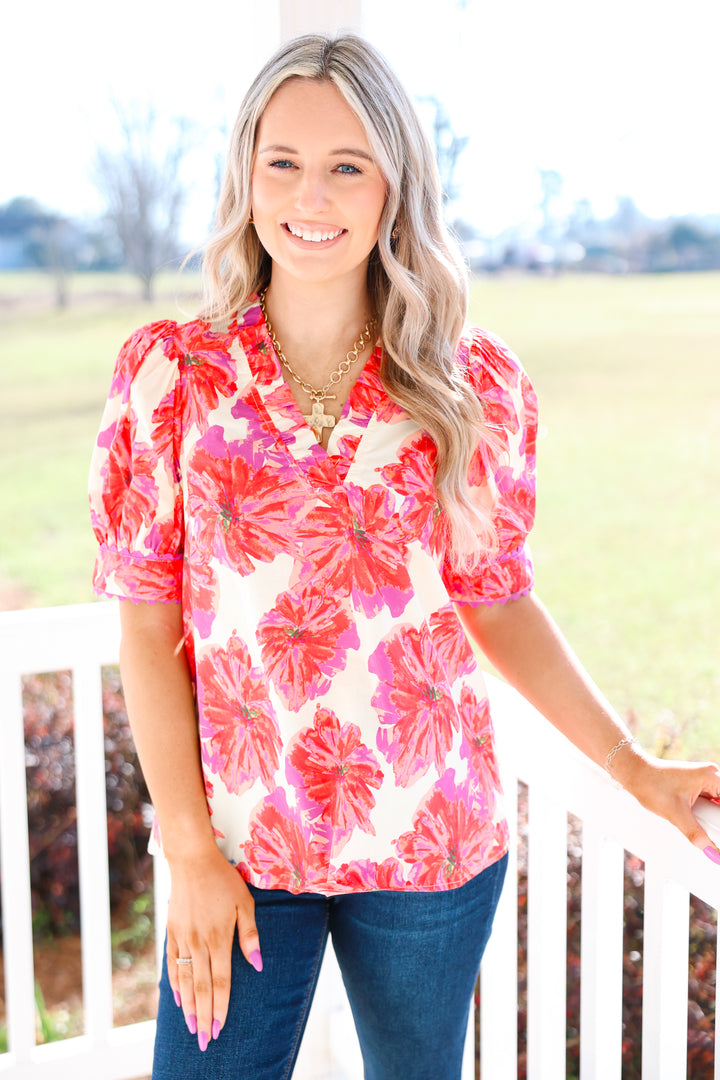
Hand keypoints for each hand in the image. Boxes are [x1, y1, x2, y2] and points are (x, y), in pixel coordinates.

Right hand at [166, 847, 261, 1051]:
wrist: (192, 861)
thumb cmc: (223, 880)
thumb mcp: (245, 903)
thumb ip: (250, 935)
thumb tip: (257, 965)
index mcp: (219, 938)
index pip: (221, 981)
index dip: (221, 1007)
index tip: (220, 1028)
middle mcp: (199, 943)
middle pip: (202, 987)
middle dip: (204, 1016)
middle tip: (205, 1040)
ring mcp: (183, 938)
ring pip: (186, 980)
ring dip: (189, 1006)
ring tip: (191, 1027)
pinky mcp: (172, 932)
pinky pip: (172, 964)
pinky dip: (175, 983)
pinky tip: (177, 998)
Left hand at [614, 747, 719, 859]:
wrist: (634, 773)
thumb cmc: (651, 785)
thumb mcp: (675, 813)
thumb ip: (695, 833)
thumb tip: (713, 853)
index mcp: (712, 776)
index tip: (717, 831)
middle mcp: (711, 775)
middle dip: (718, 818)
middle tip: (715, 838)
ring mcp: (704, 780)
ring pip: (719, 802)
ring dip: (716, 816)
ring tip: (709, 830)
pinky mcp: (697, 786)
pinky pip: (712, 802)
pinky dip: (711, 814)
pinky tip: (707, 826)